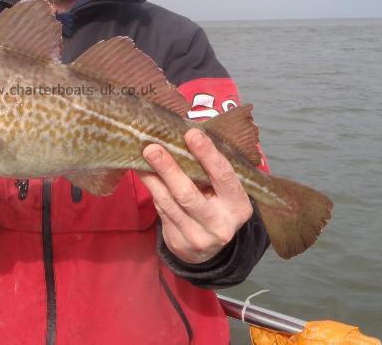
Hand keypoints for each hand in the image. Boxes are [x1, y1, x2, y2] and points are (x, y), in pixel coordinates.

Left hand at [139, 129, 252, 263]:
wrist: (209, 248)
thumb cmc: (216, 204)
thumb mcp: (223, 190)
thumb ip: (210, 169)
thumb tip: (186, 133)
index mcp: (238, 206)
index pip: (224, 176)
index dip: (208, 155)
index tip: (191, 134)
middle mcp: (220, 224)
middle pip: (189, 194)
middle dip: (169, 168)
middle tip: (153, 147)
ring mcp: (198, 236)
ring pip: (169, 202)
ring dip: (153, 176)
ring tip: (143, 156)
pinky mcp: (178, 242)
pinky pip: (161, 210)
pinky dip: (151, 188)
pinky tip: (144, 172)